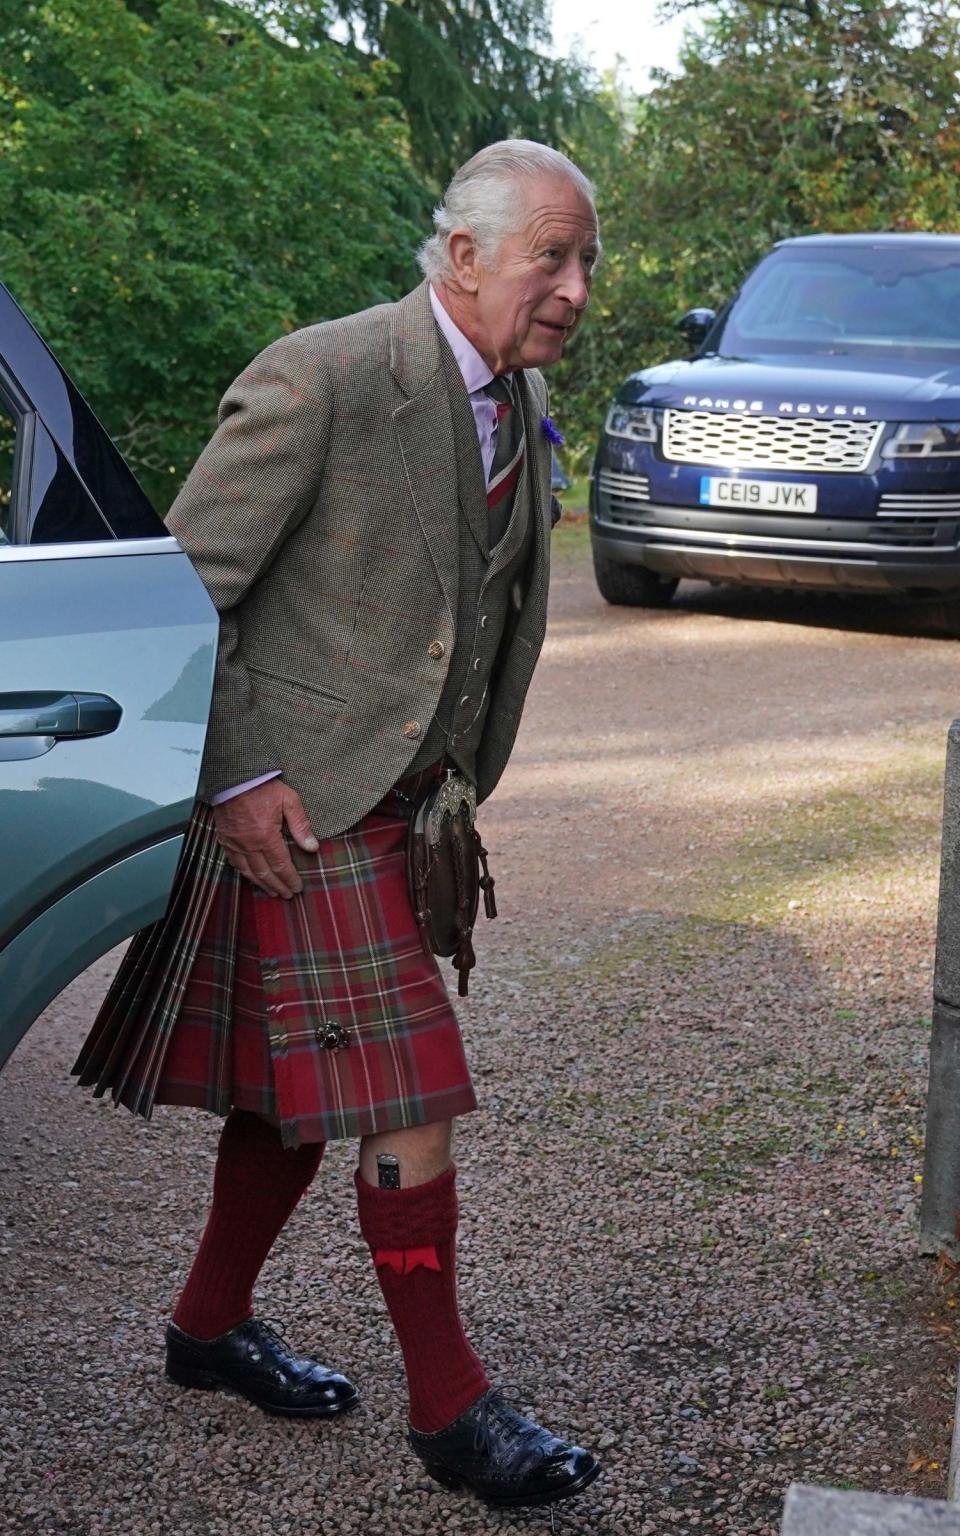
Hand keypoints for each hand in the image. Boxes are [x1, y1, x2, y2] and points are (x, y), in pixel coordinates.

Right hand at [212, 779, 317, 898]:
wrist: (234, 776)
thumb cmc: (262, 786)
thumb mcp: (289, 800)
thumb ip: (301, 825)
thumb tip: (312, 847)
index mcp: (266, 836)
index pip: (281, 865)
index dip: (290, 879)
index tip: (298, 888)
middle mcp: (248, 844)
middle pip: (265, 873)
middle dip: (278, 886)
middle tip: (287, 895)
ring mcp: (234, 843)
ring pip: (248, 871)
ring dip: (262, 884)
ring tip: (272, 892)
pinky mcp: (224, 839)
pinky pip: (234, 862)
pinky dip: (244, 873)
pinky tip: (251, 877)